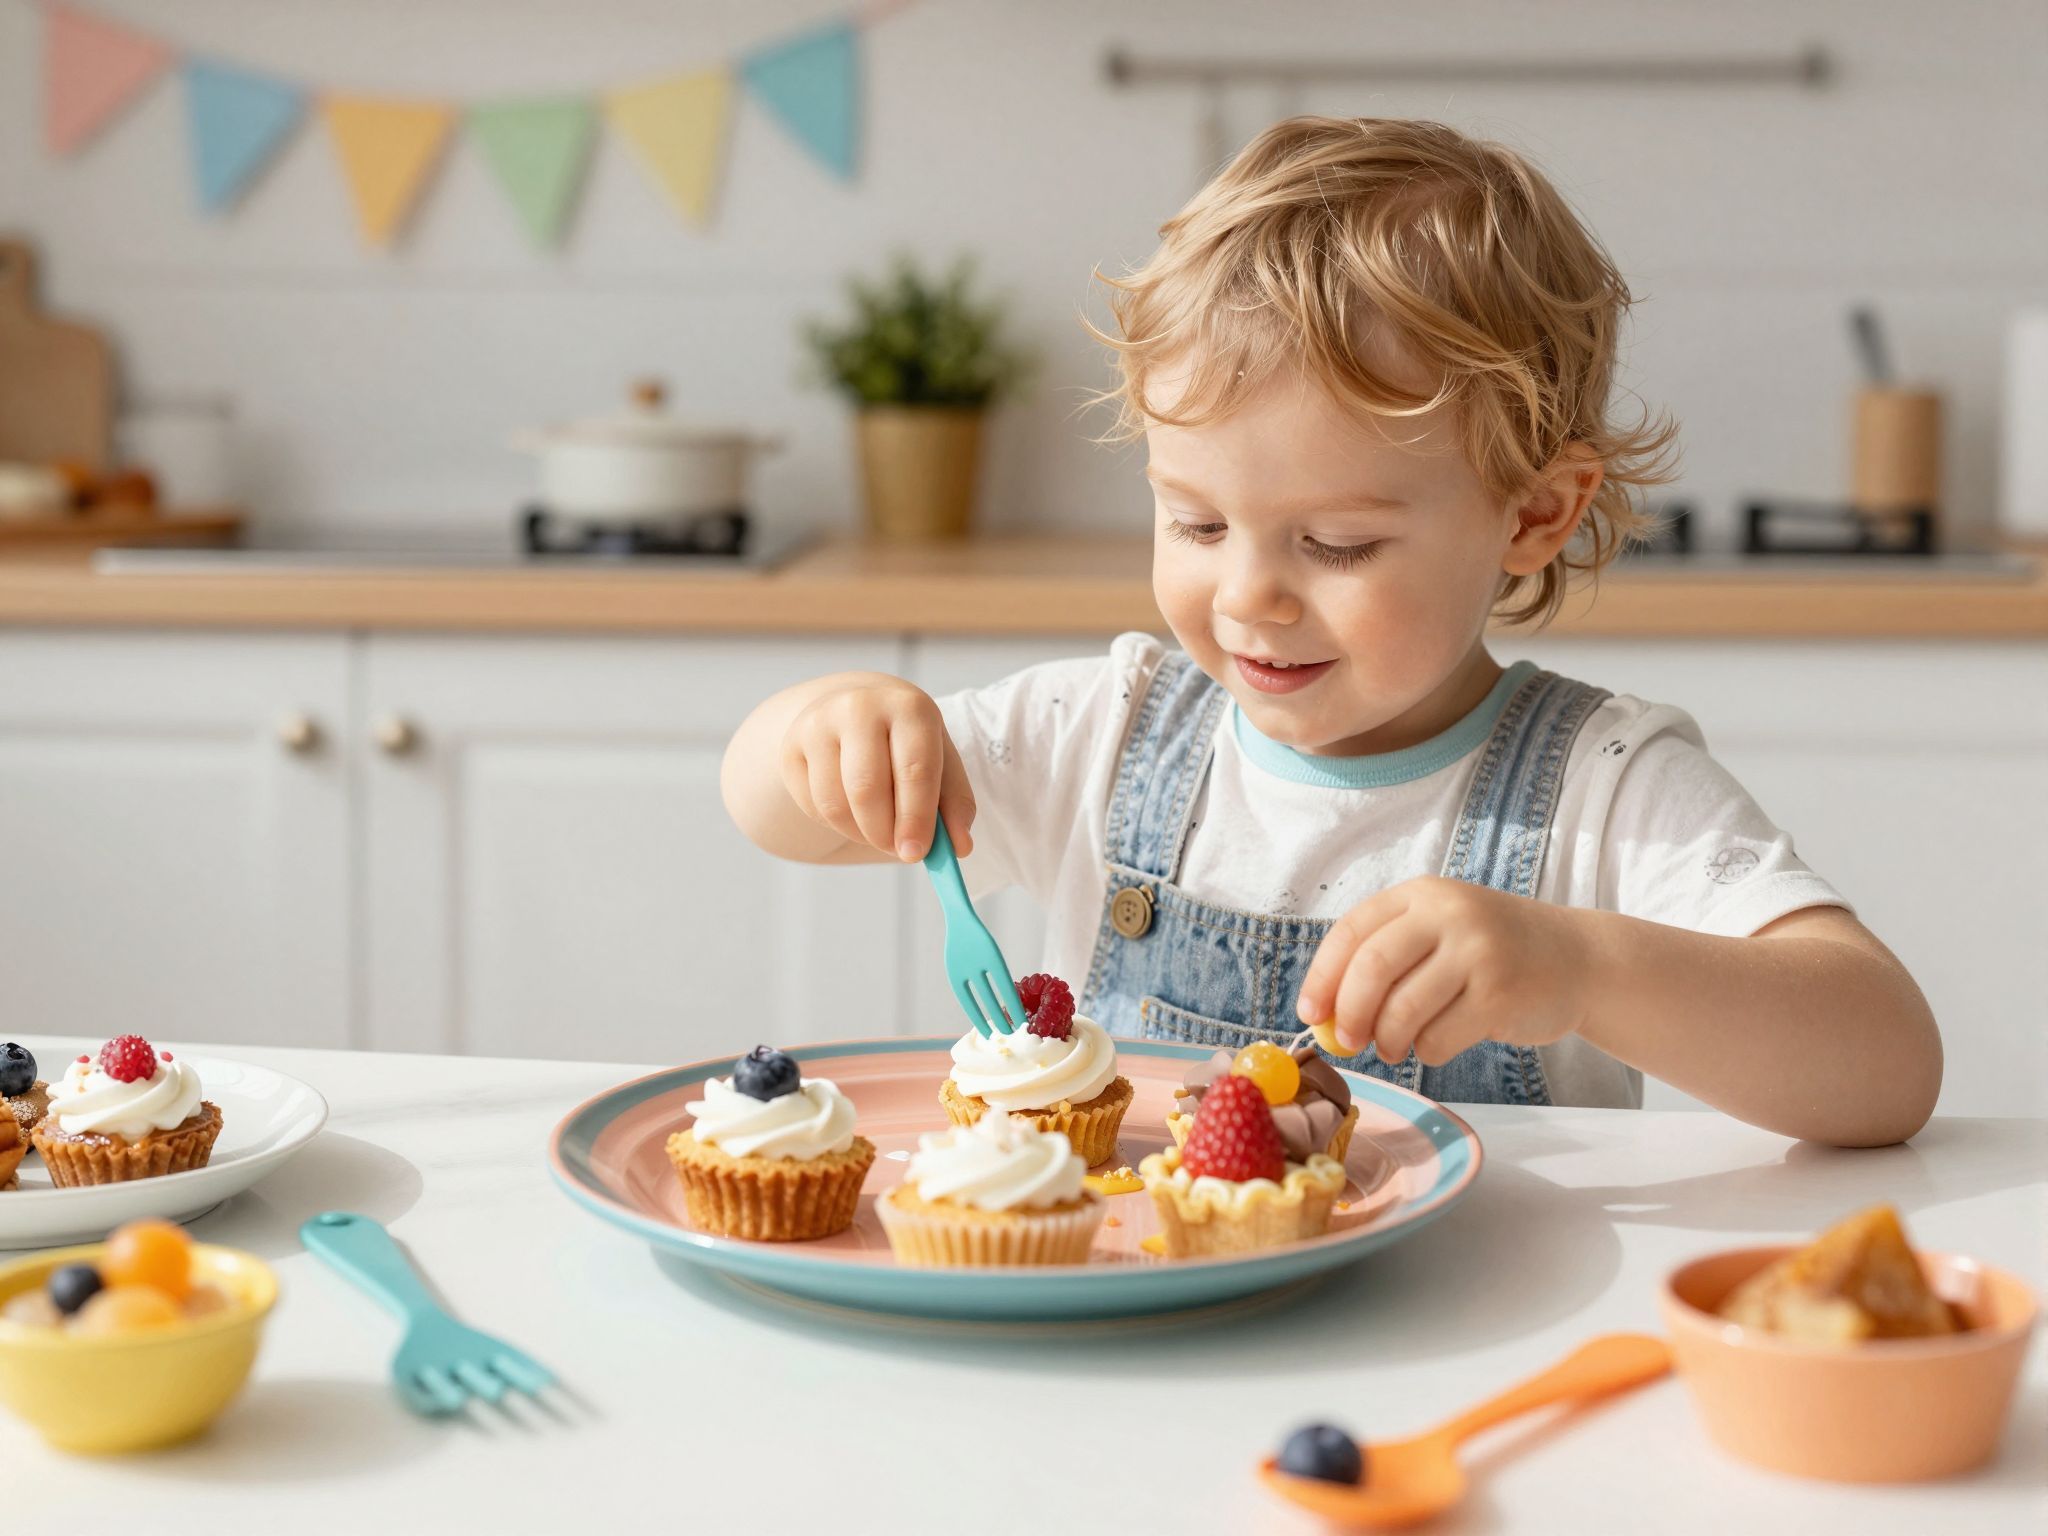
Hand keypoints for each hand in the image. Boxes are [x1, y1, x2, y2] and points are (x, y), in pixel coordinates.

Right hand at [779, 679, 975, 861]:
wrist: (860, 710)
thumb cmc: (909, 744)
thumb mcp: (942, 764)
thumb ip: (956, 806)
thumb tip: (959, 847)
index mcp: (909, 706)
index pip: (914, 769)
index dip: (916, 817)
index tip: (916, 854)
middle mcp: (859, 707)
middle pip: (866, 789)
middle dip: (884, 833)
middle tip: (898, 851)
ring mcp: (818, 724)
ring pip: (834, 804)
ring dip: (860, 833)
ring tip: (880, 830)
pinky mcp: (791, 748)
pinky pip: (812, 806)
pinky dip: (836, 824)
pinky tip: (854, 810)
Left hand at [1295, 877, 1593, 1064]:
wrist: (1578, 959)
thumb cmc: (1493, 952)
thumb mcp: (1440, 931)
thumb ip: (1387, 961)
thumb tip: (1324, 1015)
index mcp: (1422, 895)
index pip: (1351, 932)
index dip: (1322, 977)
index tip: (1310, 1013)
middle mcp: (1449, 915)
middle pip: (1372, 969)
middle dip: (1349, 1014)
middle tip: (1346, 1042)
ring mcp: (1478, 953)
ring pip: (1403, 1011)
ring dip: (1388, 1041)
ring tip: (1394, 1048)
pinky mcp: (1501, 995)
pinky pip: (1438, 1038)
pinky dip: (1425, 1052)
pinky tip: (1436, 1043)